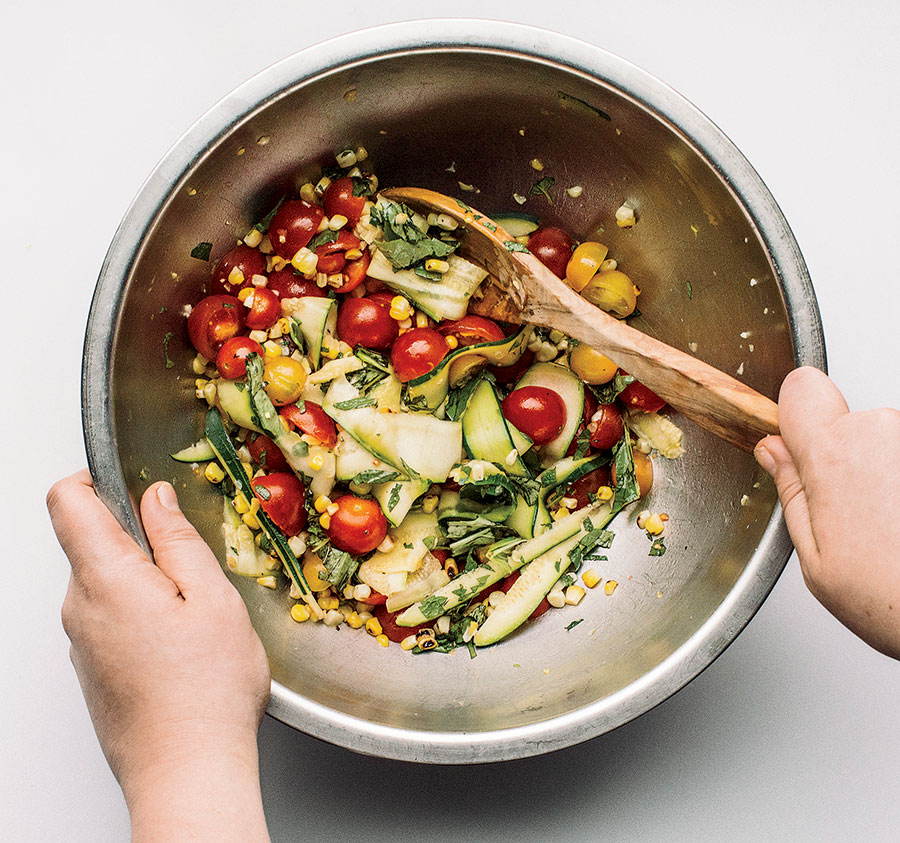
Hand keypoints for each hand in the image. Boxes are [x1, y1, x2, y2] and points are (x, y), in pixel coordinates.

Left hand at [47, 470, 270, 841]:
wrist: (186, 770)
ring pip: (105, 583)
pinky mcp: (92, 668)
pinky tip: (181, 643)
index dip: (91, 478)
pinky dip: (140, 613)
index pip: (67, 503)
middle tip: (192, 566)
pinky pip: (109, 618)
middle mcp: (79, 608)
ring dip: (145, 580)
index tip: (126, 482)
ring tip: (194, 612)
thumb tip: (156, 498)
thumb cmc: (206, 690)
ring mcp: (81, 642)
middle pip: (91, 543)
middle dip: (139, 538)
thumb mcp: (210, 596)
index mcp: (105, 579)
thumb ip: (177, 539)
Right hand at [755, 367, 899, 659]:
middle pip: (846, 422)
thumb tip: (773, 452)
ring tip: (891, 530)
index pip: (801, 389)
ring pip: (885, 442)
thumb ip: (790, 491)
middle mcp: (883, 433)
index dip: (794, 417)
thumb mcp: (816, 559)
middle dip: (842, 459)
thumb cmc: (896, 600)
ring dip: (883, 475)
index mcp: (833, 454)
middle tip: (851, 515)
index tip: (795, 445)